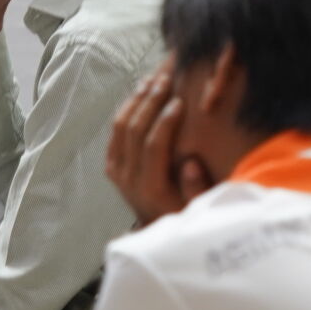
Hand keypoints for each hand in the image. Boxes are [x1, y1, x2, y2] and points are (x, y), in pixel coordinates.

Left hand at [104, 61, 192, 223]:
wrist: (158, 231)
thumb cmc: (185, 216)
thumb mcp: (197, 210)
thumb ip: (196, 190)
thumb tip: (190, 164)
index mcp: (149, 188)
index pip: (152, 146)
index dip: (164, 121)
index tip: (179, 100)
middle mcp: (128, 178)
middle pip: (133, 131)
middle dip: (150, 101)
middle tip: (166, 78)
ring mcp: (117, 171)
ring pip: (120, 127)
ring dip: (137, 100)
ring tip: (153, 78)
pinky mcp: (112, 165)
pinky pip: (115, 132)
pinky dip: (127, 109)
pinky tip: (140, 92)